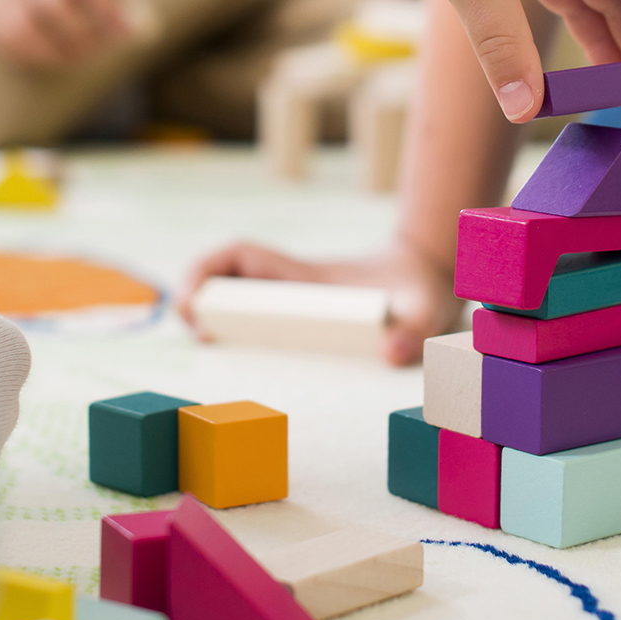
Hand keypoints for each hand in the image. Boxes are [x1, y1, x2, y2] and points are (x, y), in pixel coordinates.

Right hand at [0, 0, 128, 67]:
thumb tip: (121, 20)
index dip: (106, 7)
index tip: (122, 27)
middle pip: (56, 7)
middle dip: (85, 33)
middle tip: (103, 46)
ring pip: (28, 31)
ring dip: (58, 52)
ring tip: (79, 57)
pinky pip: (6, 39)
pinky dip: (31, 55)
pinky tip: (50, 57)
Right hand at [177, 242, 460, 366]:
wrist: (428, 274)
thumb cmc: (421, 288)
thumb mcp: (425, 309)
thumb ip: (413, 330)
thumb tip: (389, 354)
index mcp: (306, 278)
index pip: (242, 255)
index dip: (206, 270)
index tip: (191, 302)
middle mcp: (291, 286)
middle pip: (224, 277)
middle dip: (195, 297)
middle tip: (194, 335)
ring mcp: (293, 301)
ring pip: (234, 297)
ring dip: (210, 317)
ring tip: (208, 351)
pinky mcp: (301, 319)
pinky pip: (254, 319)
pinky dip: (234, 333)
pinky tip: (240, 364)